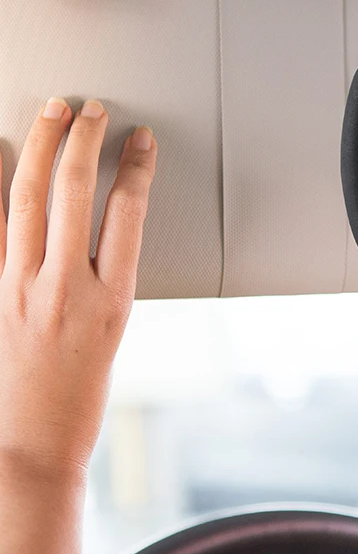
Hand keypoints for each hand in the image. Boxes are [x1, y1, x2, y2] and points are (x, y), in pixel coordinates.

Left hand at [0, 98, 156, 480]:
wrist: (32, 443)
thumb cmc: (79, 399)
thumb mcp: (115, 336)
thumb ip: (105, 280)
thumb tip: (97, 232)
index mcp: (110, 301)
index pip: (127, 214)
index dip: (135, 167)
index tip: (140, 140)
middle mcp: (65, 288)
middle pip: (75, 192)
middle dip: (84, 140)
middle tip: (92, 110)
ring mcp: (20, 288)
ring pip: (27, 199)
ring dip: (41, 147)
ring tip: (52, 114)